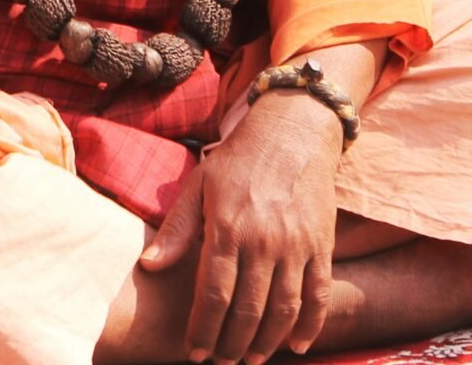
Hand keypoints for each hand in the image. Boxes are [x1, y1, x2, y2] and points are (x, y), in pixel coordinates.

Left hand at [139, 90, 343, 362]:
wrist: (294, 129)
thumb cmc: (240, 159)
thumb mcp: (199, 184)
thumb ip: (176, 229)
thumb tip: (150, 267)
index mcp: (227, 226)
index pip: (213, 293)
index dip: (203, 330)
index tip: (194, 353)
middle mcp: (263, 240)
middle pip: (247, 309)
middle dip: (232, 345)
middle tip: (221, 362)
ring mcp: (297, 244)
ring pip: (283, 309)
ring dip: (266, 342)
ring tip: (252, 358)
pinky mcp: (322, 245)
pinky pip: (320, 295)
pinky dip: (310, 325)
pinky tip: (296, 345)